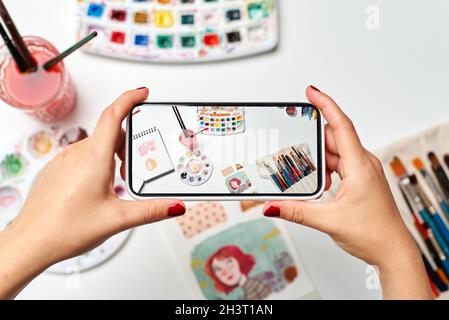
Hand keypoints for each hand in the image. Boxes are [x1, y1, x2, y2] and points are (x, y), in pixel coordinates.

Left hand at [0, 88, 184, 298]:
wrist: (31, 242)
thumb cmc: (65, 229)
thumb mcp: (117, 218)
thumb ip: (151, 210)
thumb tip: (175, 205)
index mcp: (94, 157)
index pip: (114, 115)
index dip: (130, 99)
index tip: (142, 93)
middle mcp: (77, 153)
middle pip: (108, 132)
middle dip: (127, 142)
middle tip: (134, 166)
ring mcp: (64, 160)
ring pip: (95, 145)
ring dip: (111, 155)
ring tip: (116, 183)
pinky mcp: (57, 169)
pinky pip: (81, 156)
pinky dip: (96, 163)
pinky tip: (96, 188)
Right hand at [263, 86, 431, 298]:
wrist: (392, 251)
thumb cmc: (373, 233)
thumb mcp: (328, 221)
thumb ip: (296, 211)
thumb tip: (272, 206)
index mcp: (360, 166)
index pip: (341, 126)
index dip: (325, 105)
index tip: (311, 92)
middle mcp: (363, 164)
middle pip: (333, 139)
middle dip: (312, 141)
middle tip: (292, 142)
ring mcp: (362, 171)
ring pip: (335, 153)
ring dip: (318, 160)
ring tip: (302, 170)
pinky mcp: (360, 180)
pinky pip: (339, 165)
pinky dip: (325, 169)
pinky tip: (316, 182)